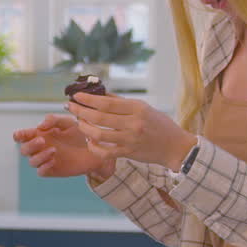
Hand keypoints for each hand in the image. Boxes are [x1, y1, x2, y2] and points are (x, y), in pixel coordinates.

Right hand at [13, 114, 111, 178]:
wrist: (96, 149)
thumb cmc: (81, 134)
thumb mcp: (68, 122)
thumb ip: (54, 120)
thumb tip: (40, 125)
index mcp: (41, 135)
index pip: (23, 136)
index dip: (19, 135)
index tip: (21, 135)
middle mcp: (41, 148)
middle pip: (24, 150)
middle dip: (30, 145)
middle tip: (42, 140)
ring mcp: (46, 160)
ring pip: (32, 161)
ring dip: (39, 156)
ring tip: (54, 150)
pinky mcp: (53, 170)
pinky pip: (41, 172)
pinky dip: (44, 166)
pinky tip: (53, 160)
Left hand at [65, 92, 196, 168]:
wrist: (175, 147)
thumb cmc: (159, 124)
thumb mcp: (144, 108)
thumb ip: (121, 102)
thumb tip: (99, 93)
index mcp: (137, 109)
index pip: (106, 103)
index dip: (88, 99)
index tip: (76, 96)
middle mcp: (133, 124)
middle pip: (99, 117)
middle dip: (80, 111)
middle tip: (70, 107)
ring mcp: (130, 140)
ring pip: (98, 134)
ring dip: (84, 127)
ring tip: (79, 122)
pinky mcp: (128, 153)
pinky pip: (104, 152)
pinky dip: (93, 146)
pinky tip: (89, 140)